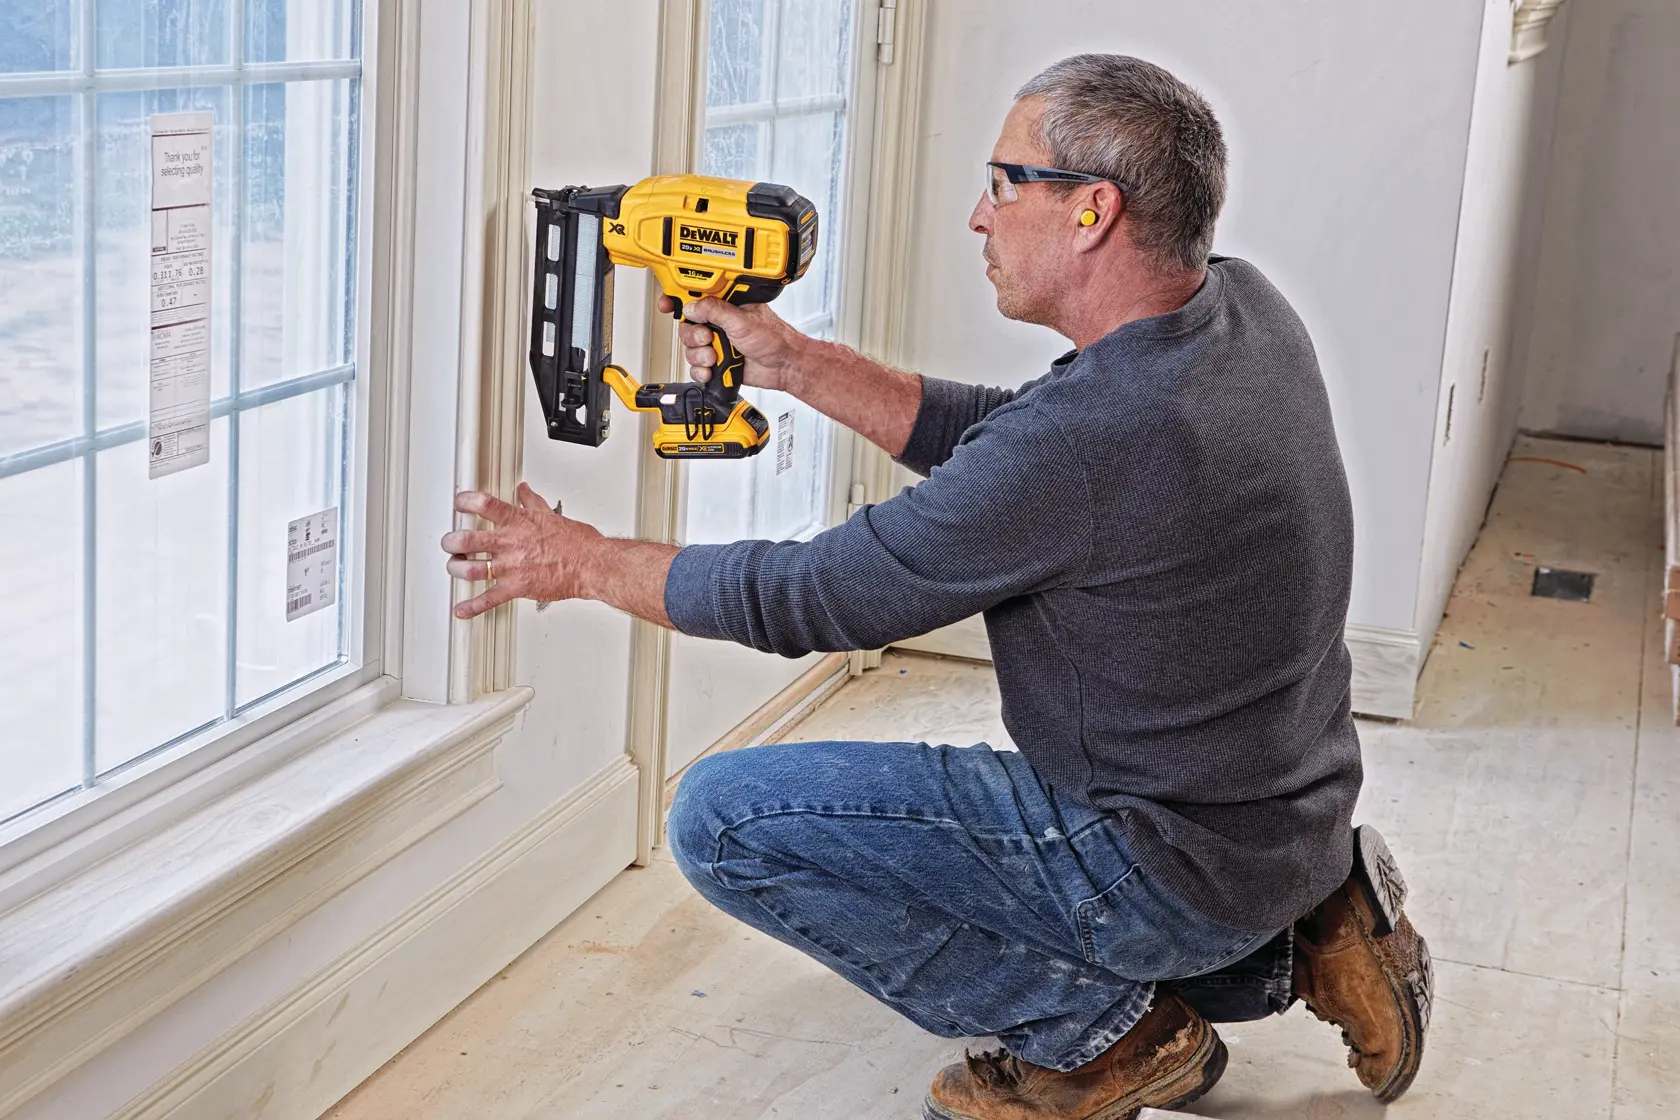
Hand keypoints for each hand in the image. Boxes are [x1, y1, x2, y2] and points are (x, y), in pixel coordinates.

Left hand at [441, 482, 602, 618]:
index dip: (464, 502)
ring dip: (456, 568)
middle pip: (465, 540)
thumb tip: (524, 491)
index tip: (459, 504)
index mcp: (517, 522)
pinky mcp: (516, 588)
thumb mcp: (550, 515)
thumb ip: (532, 503)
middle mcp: (509, 543)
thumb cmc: (577, 543)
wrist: (591, 565)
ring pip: (469, 569)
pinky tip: (461, 609)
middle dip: (451, 542)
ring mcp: (510, 567)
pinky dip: (472, 607)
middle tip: (450, 542)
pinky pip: (489, 600)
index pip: (481, 504)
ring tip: (454, 566)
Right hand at [658, 294, 810, 392]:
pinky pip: (697, 368)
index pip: (695, 297)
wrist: (785, 366)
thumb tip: (692, 307)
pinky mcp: (718, 363)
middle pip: (687, 327)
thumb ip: (716, 311)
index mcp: (725, 306)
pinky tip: (713, 370)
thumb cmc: (774, 339)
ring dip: (699, 356)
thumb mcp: (743, 320)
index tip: (666, 304)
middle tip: (707, 340)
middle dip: (693, 337)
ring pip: (690, 349)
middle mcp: (719, 323)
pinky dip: (701, 371)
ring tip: (715, 357)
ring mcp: (718, 343)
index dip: (677, 299)